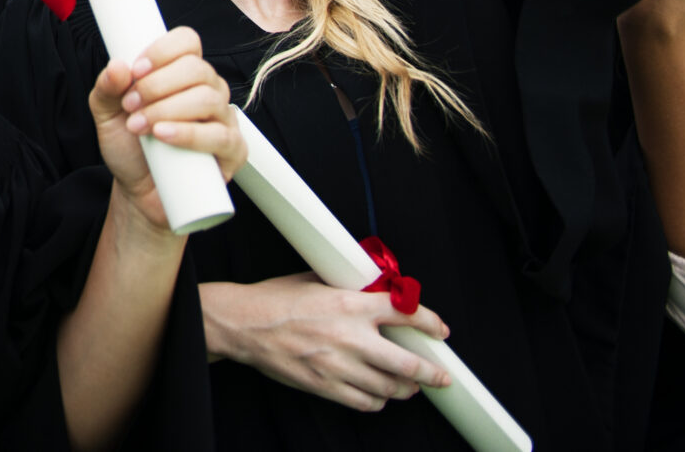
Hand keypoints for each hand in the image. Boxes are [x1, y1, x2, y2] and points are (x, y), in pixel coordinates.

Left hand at [87, 26, 245, 229]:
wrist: (139, 192)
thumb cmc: (130, 147)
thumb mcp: (107, 114)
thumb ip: (106, 87)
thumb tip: (118, 66)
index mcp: (183, 73)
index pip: (187, 42)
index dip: (163, 50)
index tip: (136, 70)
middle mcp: (209, 91)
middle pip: (197, 69)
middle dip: (157, 85)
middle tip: (131, 105)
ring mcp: (224, 120)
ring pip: (208, 99)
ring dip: (167, 110)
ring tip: (140, 126)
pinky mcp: (233, 151)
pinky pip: (222, 137)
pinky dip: (189, 135)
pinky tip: (164, 136)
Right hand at [201, 274, 452, 410]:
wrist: (243, 324)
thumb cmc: (274, 300)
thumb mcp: (315, 281)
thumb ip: (347, 286)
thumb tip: (372, 285)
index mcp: (350, 304)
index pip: (405, 311)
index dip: (430, 322)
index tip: (439, 330)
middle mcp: (350, 336)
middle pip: (409, 363)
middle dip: (432, 372)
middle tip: (440, 375)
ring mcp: (339, 365)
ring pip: (390, 388)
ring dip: (406, 389)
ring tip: (409, 386)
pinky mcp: (325, 386)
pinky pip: (365, 402)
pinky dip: (377, 401)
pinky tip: (378, 395)